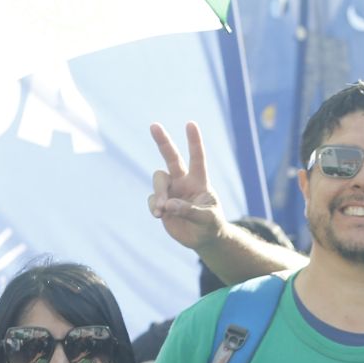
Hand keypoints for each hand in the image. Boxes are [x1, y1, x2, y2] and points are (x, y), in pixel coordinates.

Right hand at [148, 121, 223, 250]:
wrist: (202, 238)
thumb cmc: (210, 224)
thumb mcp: (207, 219)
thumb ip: (189, 211)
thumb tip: (168, 204)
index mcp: (199, 181)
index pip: (197, 158)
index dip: (194, 142)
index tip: (190, 124)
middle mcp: (183, 181)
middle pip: (171, 157)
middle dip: (163, 141)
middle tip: (154, 125)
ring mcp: (171, 191)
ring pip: (159, 181)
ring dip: (159, 194)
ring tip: (162, 210)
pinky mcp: (161, 203)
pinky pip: (152, 200)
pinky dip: (154, 206)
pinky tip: (159, 215)